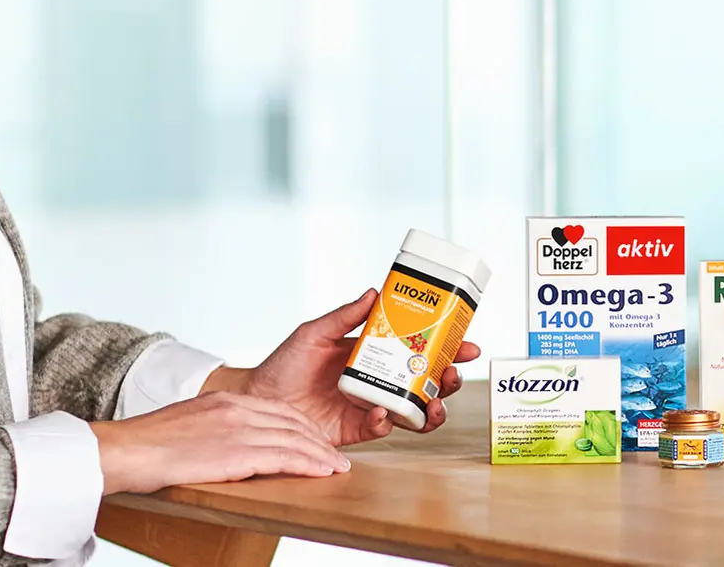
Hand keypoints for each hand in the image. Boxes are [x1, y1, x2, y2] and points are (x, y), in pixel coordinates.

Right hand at [90, 391, 348, 494]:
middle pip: (292, 421)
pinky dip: (310, 464)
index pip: (276, 408)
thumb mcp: (188, 426)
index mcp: (225, 400)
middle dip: (317, 439)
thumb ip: (214, 429)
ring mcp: (239, 428)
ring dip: (321, 454)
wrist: (127, 449)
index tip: (315, 437)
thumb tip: (224, 447)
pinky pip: (286, 456)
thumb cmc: (148, 445)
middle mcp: (237, 408)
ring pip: (295, 438)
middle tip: (334, 454)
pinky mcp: (238, 451)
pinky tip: (324, 471)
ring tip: (337, 467)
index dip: (301, 424)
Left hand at [209, 289, 482, 445]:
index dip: (444, 347)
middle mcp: (377, 381)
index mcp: (372, 355)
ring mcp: (370, 406)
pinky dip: (386, 421)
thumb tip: (374, 293)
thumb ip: (344, 316)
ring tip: (435, 403)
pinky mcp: (356, 430)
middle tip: (454, 373)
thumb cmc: (282, 366)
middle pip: (424, 382)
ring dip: (431, 408)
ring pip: (414, 410)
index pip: (416, 349)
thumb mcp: (314, 333)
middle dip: (447, 379)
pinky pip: (382, 428)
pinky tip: (380, 412)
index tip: (465, 344)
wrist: (258, 402)